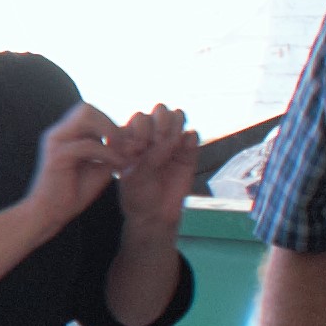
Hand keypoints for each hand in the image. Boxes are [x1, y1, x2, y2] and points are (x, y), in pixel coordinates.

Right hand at [25, 103, 122, 230]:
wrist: (49, 214)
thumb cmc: (72, 193)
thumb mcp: (100, 168)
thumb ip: (112, 152)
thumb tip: (134, 141)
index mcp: (66, 134)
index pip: (89, 111)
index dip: (110, 123)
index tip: (125, 144)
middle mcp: (58, 133)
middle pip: (86, 107)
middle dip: (110, 123)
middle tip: (124, 145)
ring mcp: (55, 142)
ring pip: (85, 116)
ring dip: (109, 131)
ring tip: (121, 151)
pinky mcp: (57, 156)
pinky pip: (88, 144)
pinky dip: (108, 153)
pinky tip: (117, 166)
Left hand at [108, 104, 199, 232]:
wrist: (155, 215)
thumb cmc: (136, 194)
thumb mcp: (132, 176)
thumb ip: (144, 157)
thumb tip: (161, 139)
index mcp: (132, 137)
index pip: (139, 117)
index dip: (140, 129)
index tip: (137, 149)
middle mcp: (151, 135)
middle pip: (160, 109)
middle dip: (159, 123)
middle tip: (155, 143)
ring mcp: (171, 141)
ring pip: (178, 116)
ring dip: (175, 126)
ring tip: (170, 145)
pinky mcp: (188, 152)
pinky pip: (193, 135)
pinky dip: (190, 139)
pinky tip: (183, 152)